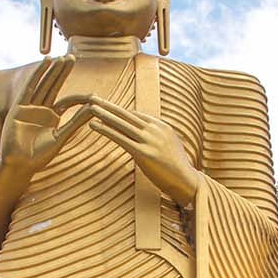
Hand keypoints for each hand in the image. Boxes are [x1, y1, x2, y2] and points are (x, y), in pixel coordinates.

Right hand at [0, 56, 93, 173]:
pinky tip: (46, 62)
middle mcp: (41, 110)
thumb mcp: (61, 138)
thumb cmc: (39, 157)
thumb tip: (94, 108)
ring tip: (62, 57)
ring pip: (44, 84)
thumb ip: (76, 122)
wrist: (19, 165)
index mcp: (52, 118)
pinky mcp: (19, 107)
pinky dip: (37, 74)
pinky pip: (29, 87)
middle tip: (73, 57)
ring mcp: (29, 107)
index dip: (79, 97)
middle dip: (63, 72)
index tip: (93, 96)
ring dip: (52, 70)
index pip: (67, 101)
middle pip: (54, 86)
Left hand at [70, 97, 201, 205]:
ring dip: (104, 114)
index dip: (120, 111)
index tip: (107, 105)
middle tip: (93, 97)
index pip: (137, 115)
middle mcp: (155, 130)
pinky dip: (105, 130)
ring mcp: (149, 140)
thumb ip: (158, 138)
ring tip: (90, 107)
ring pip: (122, 124)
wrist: (187, 181)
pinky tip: (94, 125)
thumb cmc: (178, 168)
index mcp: (162, 126)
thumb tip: (149, 136)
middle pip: (127, 114)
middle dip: (109, 105)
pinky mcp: (143, 153)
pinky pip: (120, 138)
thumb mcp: (170, 146)